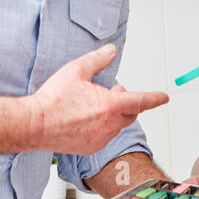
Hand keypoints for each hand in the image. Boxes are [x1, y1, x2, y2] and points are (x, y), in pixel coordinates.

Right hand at [27, 44, 167, 154]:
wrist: (35, 124)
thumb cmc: (53, 99)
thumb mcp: (76, 70)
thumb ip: (97, 59)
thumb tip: (111, 51)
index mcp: (110, 106)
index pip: (141, 101)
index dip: (154, 98)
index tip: (164, 97)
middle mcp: (109, 125)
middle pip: (130, 114)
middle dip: (127, 102)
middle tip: (113, 92)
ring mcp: (101, 139)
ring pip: (116, 125)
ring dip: (112, 115)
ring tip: (93, 105)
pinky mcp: (91, 148)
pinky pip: (104, 136)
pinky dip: (101, 127)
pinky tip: (84, 120)